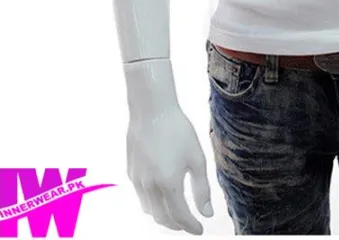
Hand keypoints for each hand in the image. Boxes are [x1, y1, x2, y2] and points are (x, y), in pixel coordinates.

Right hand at [127, 103, 213, 233]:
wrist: (151, 110)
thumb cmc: (178, 131)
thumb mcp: (197, 158)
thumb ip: (202, 188)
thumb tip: (207, 213)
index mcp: (169, 184)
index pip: (180, 216)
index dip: (190, 227)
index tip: (200, 231)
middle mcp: (150, 186)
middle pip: (163, 218)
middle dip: (177, 225)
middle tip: (189, 223)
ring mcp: (137, 180)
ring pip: (149, 210)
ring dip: (163, 216)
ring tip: (176, 211)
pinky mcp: (130, 172)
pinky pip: (141, 197)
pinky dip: (152, 203)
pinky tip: (161, 194)